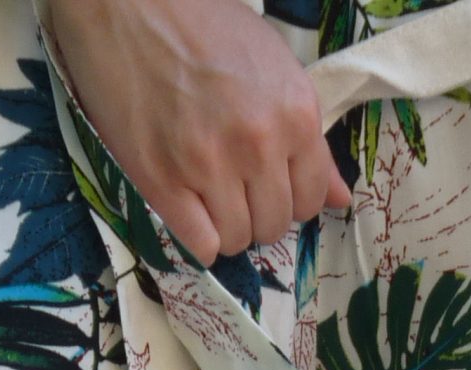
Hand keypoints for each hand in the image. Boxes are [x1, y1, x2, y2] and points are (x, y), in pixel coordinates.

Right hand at [45, 0, 351, 263]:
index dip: (292, 198)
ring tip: (210, 195)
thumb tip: (341, 197)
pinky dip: (200, 239)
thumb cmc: (203, 24)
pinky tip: (191, 211)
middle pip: (274, 225)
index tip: (270, 184)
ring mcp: (210, 166)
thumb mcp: (273, 65)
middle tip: (236, 186)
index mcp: (295, 114)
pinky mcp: (163, 181)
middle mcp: (259, 145)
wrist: (129, 4)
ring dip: (228, 228)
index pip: (312, 197)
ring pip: (238, 240)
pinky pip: (201, 245)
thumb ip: (308, 136)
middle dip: (259, 214)